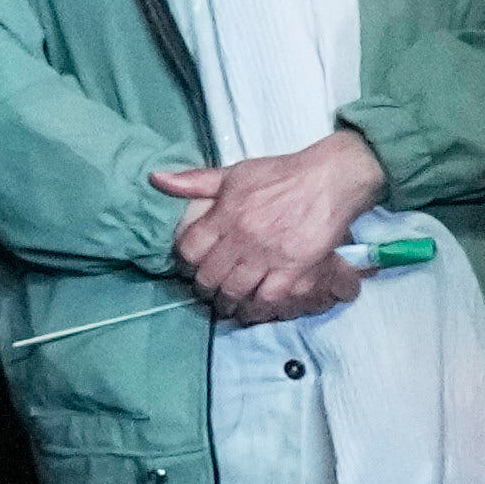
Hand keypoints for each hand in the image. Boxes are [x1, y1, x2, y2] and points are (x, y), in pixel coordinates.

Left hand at [157, 126, 389, 318]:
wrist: (328, 179)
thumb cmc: (282, 174)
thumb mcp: (235, 173)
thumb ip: (195, 181)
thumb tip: (156, 179)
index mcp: (225, 213)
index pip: (190, 248)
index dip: (186, 263)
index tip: (191, 268)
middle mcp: (243, 237)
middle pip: (210, 276)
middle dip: (205, 288)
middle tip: (209, 292)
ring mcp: (268, 256)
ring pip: (236, 291)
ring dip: (228, 303)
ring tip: (228, 306)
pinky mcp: (294, 269)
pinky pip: (268, 299)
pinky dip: (257, 308)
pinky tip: (254, 310)